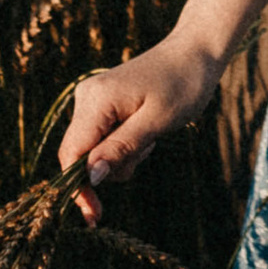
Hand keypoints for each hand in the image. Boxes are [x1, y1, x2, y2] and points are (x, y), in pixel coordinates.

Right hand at [57, 33, 220, 218]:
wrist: (196, 52)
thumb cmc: (183, 84)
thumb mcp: (156, 121)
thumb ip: (121, 148)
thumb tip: (90, 178)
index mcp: (96, 100)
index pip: (71, 155)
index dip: (79, 188)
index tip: (95, 216)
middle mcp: (86, 98)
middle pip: (80, 155)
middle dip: (110, 167)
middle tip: (147, 150)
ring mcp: (93, 100)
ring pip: (94, 150)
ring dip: (122, 156)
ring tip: (151, 136)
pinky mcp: (103, 104)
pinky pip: (104, 138)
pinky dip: (124, 145)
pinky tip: (147, 130)